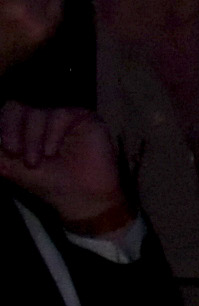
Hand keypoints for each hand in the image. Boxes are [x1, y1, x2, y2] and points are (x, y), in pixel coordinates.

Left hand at [0, 100, 127, 235]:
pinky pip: (61, 114)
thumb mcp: (9, 166)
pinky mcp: (83, 118)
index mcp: (21, 127)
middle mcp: (40, 119)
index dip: (3, 127)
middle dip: (11, 129)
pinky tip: (51, 151)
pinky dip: (52, 134)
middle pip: (16, 107)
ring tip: (35, 161)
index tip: (6, 148)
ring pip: (38, 112)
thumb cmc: (48, 183)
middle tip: (13, 151)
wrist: (81, 197)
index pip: (6, 114)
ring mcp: (61, 117)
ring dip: (32, 138)